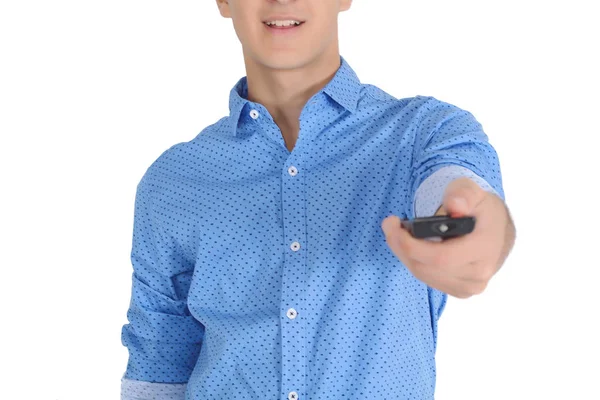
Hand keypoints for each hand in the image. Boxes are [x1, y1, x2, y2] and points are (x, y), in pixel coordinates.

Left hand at [381, 177, 511, 297]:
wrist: (497, 230)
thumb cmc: (481, 209)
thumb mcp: (472, 190)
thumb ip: (463, 194)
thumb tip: (455, 206)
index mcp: (485, 248)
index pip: (440, 257)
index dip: (411, 245)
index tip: (394, 224)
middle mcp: (479, 273)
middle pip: (425, 268)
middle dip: (400, 246)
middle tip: (390, 225)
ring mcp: (470, 286)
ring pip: (423, 274)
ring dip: (404, 254)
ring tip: (397, 233)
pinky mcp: (461, 291)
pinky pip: (428, 279)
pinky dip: (414, 262)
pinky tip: (411, 247)